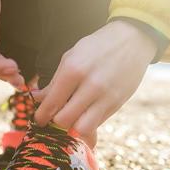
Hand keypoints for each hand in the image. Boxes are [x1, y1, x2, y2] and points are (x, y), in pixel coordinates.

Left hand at [33, 20, 157, 145]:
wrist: (132, 40)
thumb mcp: (71, 57)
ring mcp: (106, 96)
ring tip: (72, 118)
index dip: (41, 116)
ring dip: (74, 127)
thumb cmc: (97, 47)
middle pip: (64, 120)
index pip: (51, 103)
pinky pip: (98, 123)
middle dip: (55, 122)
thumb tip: (37, 99)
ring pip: (83, 129)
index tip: (39, 119)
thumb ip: (54, 81)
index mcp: (74, 70)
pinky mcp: (117, 104)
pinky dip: (88, 122)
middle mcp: (90, 85)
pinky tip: (85, 113)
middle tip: (55, 117)